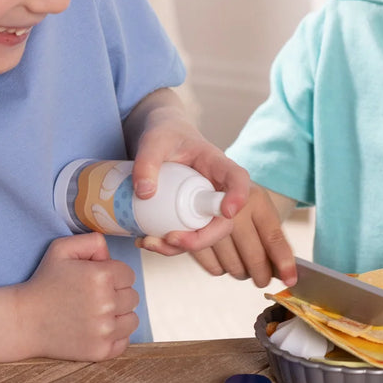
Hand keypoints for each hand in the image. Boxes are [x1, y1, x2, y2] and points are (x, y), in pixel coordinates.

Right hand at [19, 234, 139, 359]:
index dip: (113, 276)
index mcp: (102, 276)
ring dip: (119, 316)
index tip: (96, 281)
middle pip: (132, 297)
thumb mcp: (61, 249)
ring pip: (132, 320)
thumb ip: (92, 241)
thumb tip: (110, 254)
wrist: (24, 320)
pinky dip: (114, 336)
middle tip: (92, 298)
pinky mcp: (101, 350)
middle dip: (116, 295)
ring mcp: (105, 330)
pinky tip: (95, 329)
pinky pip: (124, 341)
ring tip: (95, 313)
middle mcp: (107, 303)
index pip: (129, 275)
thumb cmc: (44, 283)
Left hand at [128, 104, 251, 254]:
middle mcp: (215, 189)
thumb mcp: (154, 141)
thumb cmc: (164, 135)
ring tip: (148, 242)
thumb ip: (147, 161)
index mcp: (216, 164)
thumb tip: (144, 193)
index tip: (227, 211)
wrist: (161, 140)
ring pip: (204, 235)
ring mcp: (203, 206)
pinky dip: (167, 245)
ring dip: (179, 247)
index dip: (238, 196)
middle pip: (223, 221)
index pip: (237, 179)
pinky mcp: (189, 217)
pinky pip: (185, 236)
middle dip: (201, 238)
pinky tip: (144, 240)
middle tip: (171, 238)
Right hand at [189, 184, 297, 289]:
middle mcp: (236, 207)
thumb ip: (269, 236)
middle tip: (261, 279)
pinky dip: (216, 267)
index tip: (290, 280)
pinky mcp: (189, 229)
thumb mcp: (254, 206)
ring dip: (237, 271)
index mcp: (257, 200)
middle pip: (254, 257)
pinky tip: (220, 258)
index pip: (274, 236)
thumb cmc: (232, 195)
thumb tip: (286, 272)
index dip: (283, 260)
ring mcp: (211, 219)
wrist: (194, 169)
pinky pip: (211, 265)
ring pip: (232, 264)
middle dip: (260, 275)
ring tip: (239, 264)